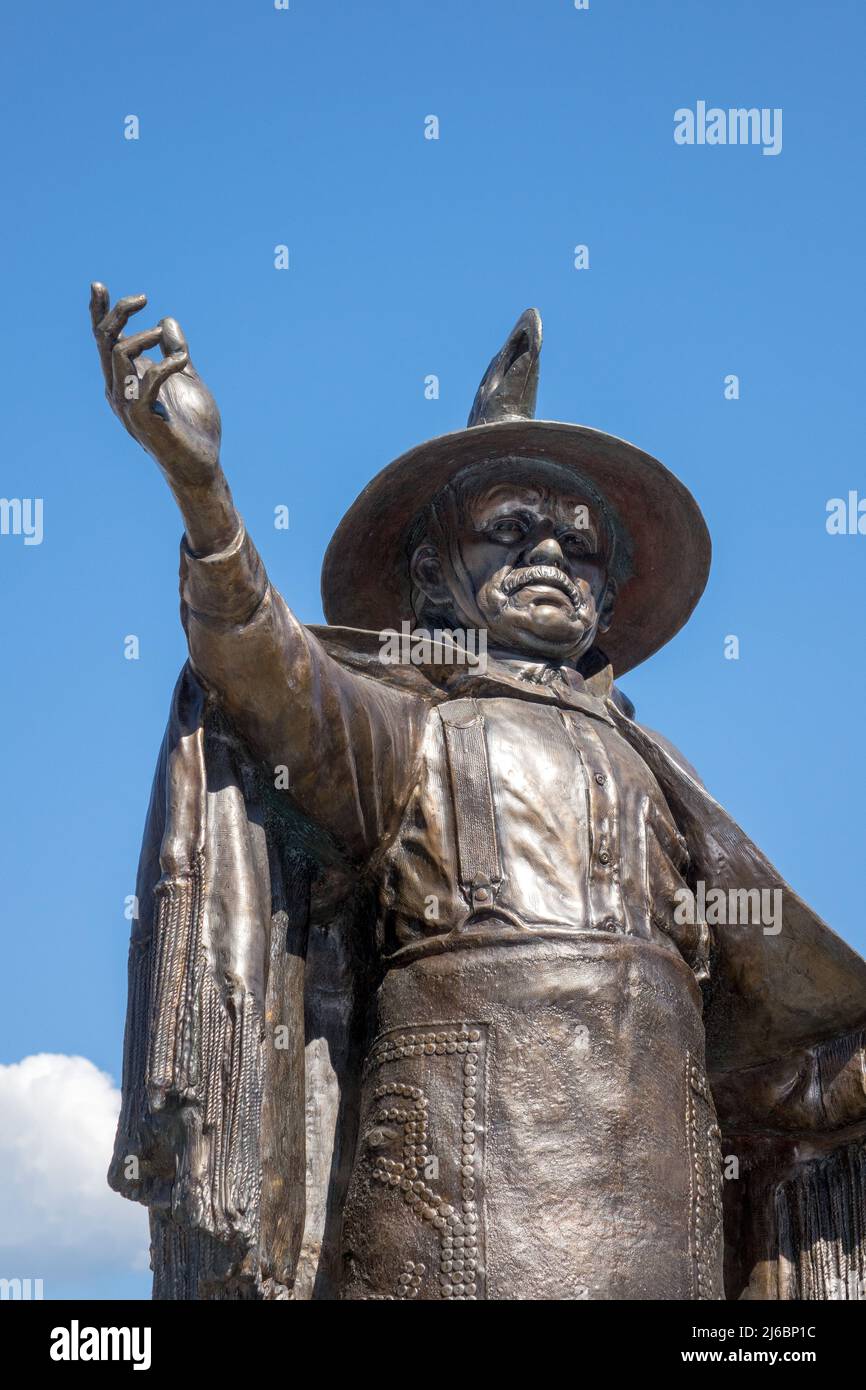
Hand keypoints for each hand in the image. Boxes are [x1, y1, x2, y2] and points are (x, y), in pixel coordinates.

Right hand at [90, 284, 221, 486]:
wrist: (201, 465)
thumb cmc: (193, 426)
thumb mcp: (187, 379)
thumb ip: (176, 352)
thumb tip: (167, 321)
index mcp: (126, 379)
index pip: (105, 342)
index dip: (100, 314)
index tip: (99, 286)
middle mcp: (119, 390)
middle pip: (105, 341)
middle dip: (117, 314)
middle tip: (143, 299)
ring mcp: (128, 405)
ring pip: (118, 356)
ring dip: (143, 338)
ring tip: (167, 339)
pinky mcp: (144, 419)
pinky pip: (146, 382)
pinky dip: (165, 365)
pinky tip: (183, 362)